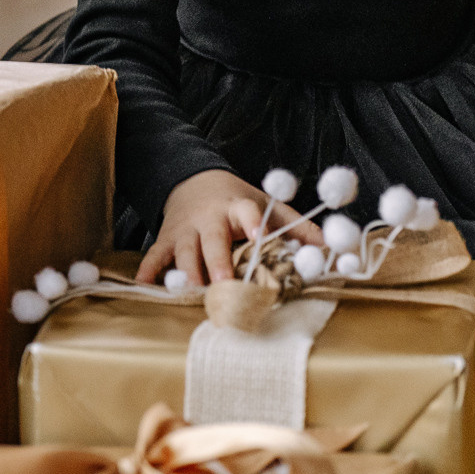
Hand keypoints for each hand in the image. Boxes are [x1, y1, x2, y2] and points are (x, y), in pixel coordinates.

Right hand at [139, 169, 317, 286]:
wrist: (193, 181)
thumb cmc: (237, 200)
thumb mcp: (267, 203)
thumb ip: (296, 226)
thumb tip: (329, 247)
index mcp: (238, 207)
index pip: (248, 212)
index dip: (254, 224)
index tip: (260, 237)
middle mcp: (209, 219)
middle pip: (212, 239)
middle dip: (215, 261)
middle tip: (221, 282)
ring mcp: (184, 230)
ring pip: (183, 251)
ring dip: (185, 271)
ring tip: (190, 292)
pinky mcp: (166, 239)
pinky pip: (155, 255)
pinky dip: (148, 270)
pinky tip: (145, 286)